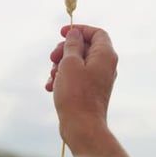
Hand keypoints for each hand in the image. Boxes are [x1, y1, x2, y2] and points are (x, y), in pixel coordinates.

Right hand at [46, 25, 131, 156]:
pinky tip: (50, 86)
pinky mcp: (90, 91)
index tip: (61, 33)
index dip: (79, 30)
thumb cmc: (76, 94)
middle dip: (64, 49)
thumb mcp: (70, 63)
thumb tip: (75, 34)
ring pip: (77, 62)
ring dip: (60, 65)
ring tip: (51, 76)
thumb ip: (72, 45)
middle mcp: (105, 65)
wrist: (81, 126)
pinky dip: (63, 78)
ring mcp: (98, 79)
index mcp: (105, 55)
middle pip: (84, 47)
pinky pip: (76, 77)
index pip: (96, 33)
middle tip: (52, 57)